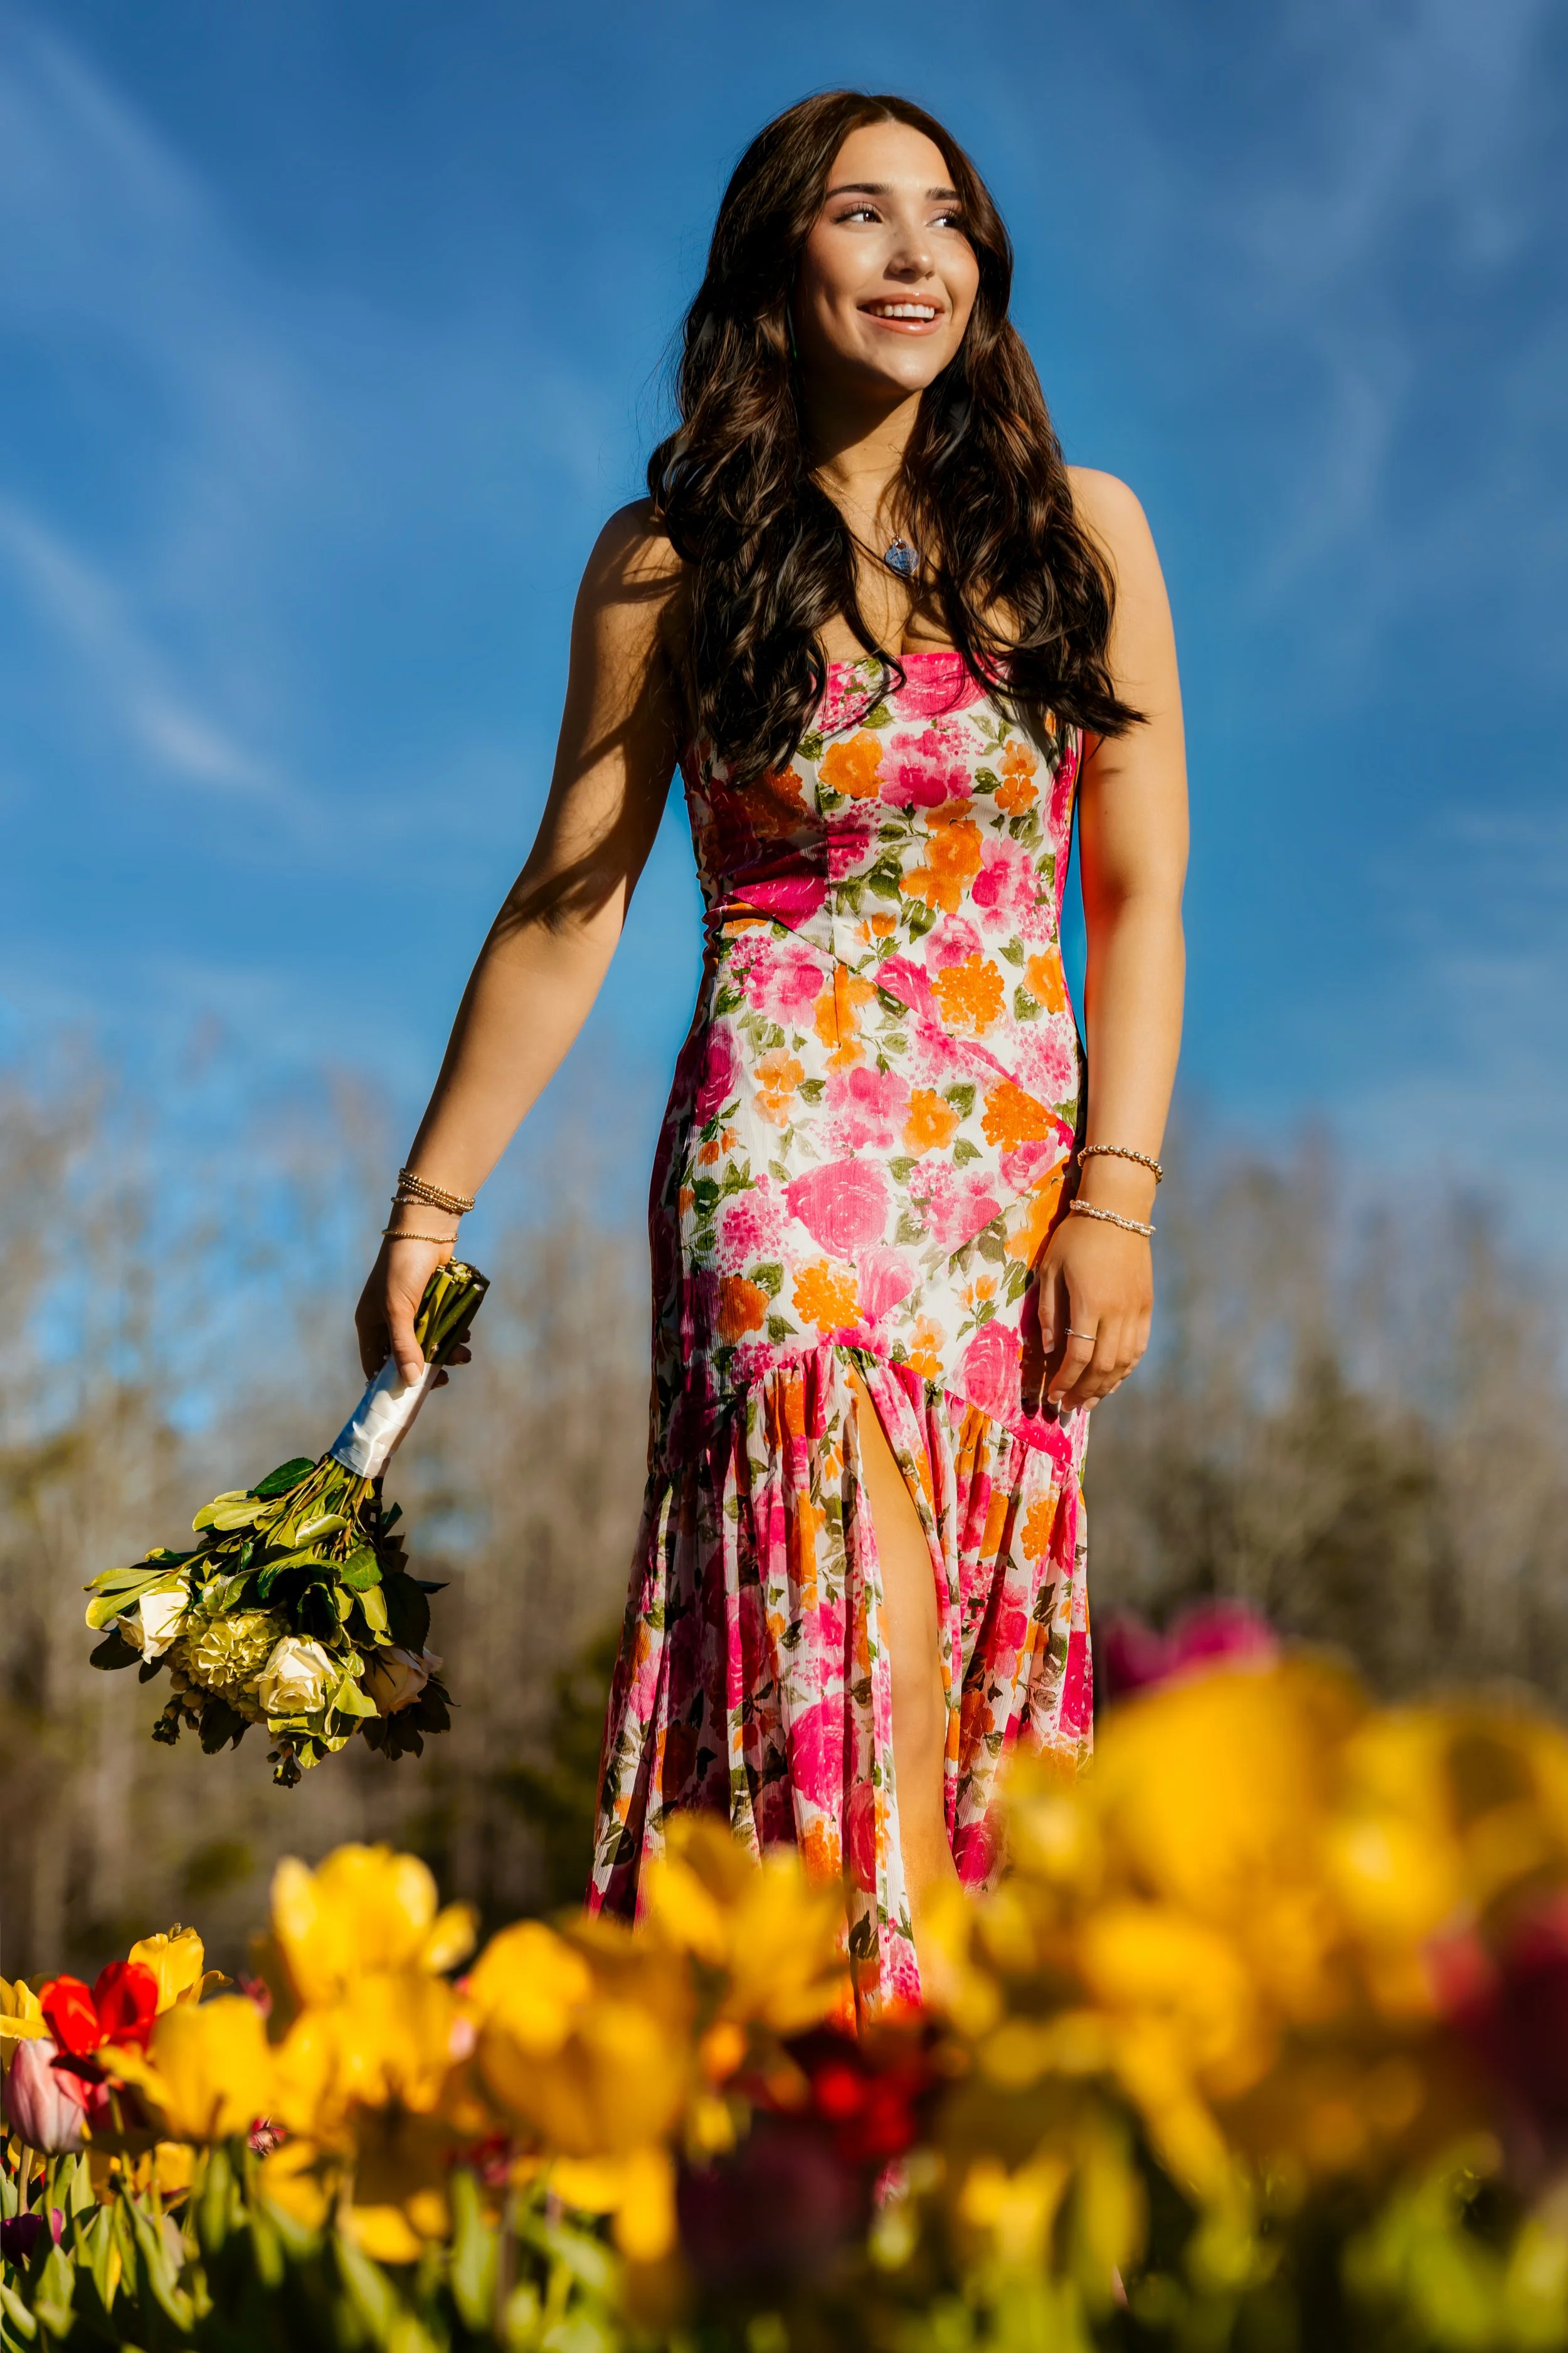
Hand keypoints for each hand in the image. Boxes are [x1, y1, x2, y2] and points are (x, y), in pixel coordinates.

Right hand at [355, 1233, 467, 1388]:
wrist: (426, 1231)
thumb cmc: (403, 1268)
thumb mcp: (399, 1310)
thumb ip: (404, 1345)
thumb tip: (409, 1381)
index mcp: (371, 1323)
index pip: (374, 1363)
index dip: (389, 1382)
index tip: (410, 1397)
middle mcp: (388, 1320)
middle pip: (406, 1356)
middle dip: (427, 1367)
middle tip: (445, 1377)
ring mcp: (411, 1311)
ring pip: (428, 1343)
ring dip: (445, 1351)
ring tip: (464, 1354)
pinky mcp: (431, 1302)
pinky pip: (441, 1326)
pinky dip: (452, 1333)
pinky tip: (465, 1334)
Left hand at [1033, 1213, 1152, 1414]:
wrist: (1117, 1210)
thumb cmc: (1076, 1236)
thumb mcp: (1050, 1269)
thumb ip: (1048, 1311)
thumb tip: (1048, 1350)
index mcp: (1089, 1302)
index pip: (1079, 1355)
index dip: (1065, 1380)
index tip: (1053, 1395)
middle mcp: (1117, 1311)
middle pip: (1103, 1365)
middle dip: (1085, 1390)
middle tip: (1069, 1407)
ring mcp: (1136, 1309)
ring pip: (1124, 1361)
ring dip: (1107, 1385)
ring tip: (1090, 1401)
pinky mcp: (1146, 1305)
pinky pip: (1138, 1346)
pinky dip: (1126, 1368)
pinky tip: (1113, 1379)